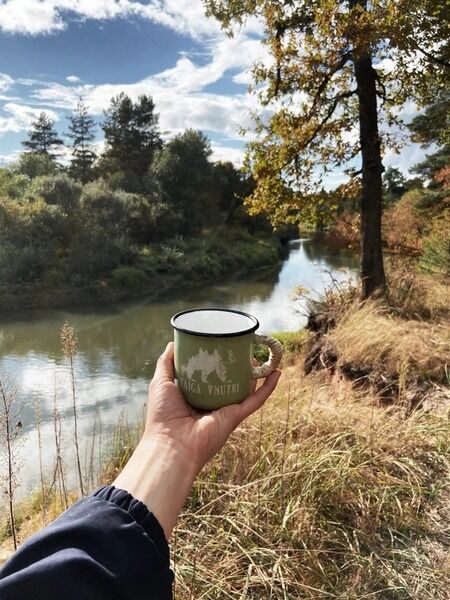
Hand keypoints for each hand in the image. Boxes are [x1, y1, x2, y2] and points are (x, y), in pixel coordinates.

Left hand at [114, 342, 280, 537]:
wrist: (171, 444)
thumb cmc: (163, 415)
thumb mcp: (161, 382)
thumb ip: (166, 363)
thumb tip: (173, 343)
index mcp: (196, 395)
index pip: (210, 375)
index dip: (217, 360)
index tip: (222, 344)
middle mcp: (213, 402)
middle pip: (231, 380)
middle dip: (239, 364)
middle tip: (244, 347)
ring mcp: (226, 409)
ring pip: (247, 388)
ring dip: (257, 372)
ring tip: (262, 355)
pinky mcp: (236, 416)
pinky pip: (256, 400)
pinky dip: (268, 388)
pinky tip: (276, 373)